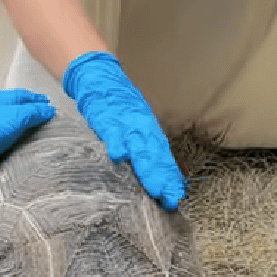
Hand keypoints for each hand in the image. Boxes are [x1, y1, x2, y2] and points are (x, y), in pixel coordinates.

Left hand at [0, 89, 53, 179]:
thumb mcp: (10, 124)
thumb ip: (29, 114)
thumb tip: (46, 109)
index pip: (24, 96)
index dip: (37, 101)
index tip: (47, 106)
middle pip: (10, 99)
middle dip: (25, 103)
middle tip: (38, 109)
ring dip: (11, 109)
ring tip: (20, 117)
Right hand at [60, 52, 184, 209]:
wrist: (100, 78)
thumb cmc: (118, 107)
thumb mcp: (134, 126)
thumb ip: (142, 148)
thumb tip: (153, 175)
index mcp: (149, 131)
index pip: (163, 158)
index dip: (169, 177)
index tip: (175, 198)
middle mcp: (142, 127)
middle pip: (155, 155)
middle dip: (162, 177)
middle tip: (170, 197)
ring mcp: (125, 122)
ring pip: (139, 146)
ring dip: (147, 166)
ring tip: (154, 186)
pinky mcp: (106, 117)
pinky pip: (111, 130)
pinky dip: (116, 141)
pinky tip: (118, 155)